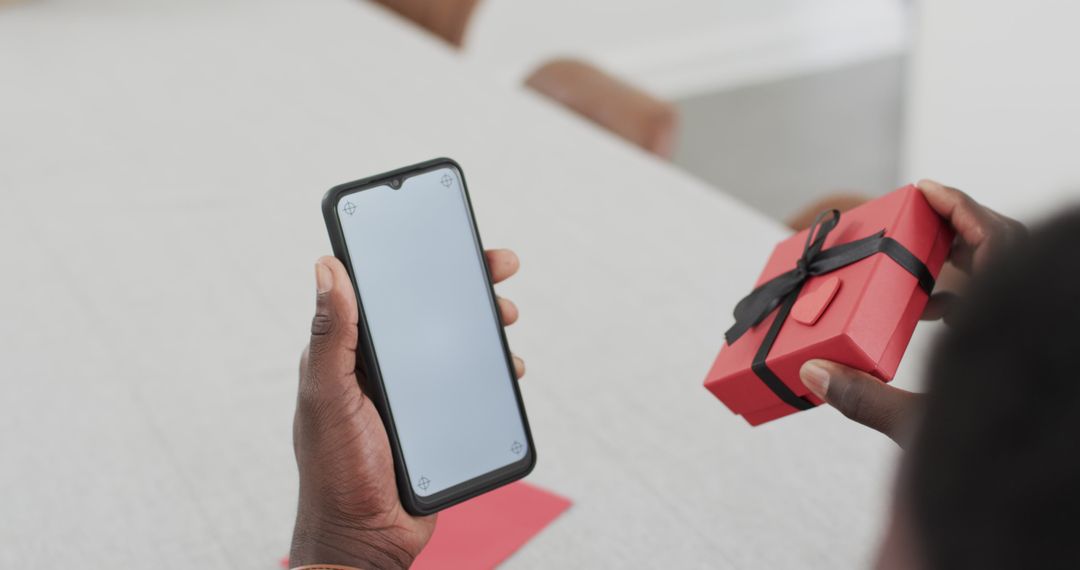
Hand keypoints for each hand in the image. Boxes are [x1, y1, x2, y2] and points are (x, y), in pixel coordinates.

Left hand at [291, 249, 523, 568]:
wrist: (366, 537)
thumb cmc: (333, 470)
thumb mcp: (327, 396)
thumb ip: (331, 335)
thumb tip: (325, 266)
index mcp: (351, 352)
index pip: (382, 289)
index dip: (413, 256)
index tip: (444, 234)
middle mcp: (383, 364)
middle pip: (428, 308)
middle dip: (465, 282)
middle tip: (499, 266)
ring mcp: (413, 392)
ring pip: (456, 341)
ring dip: (484, 323)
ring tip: (505, 318)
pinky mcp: (438, 418)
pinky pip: (470, 382)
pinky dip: (492, 368)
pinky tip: (506, 367)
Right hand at [800, 180, 1024, 444]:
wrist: (1054, 489)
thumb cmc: (1002, 467)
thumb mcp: (927, 429)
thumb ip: (870, 400)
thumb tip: (814, 374)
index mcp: (1012, 318)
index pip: (997, 241)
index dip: (960, 208)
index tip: (925, 189)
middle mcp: (1029, 315)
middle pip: (1002, 251)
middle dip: (954, 234)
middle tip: (911, 224)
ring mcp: (1035, 331)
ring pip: (1005, 279)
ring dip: (961, 268)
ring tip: (913, 273)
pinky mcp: (1029, 350)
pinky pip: (1003, 305)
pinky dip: (969, 298)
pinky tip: (935, 316)